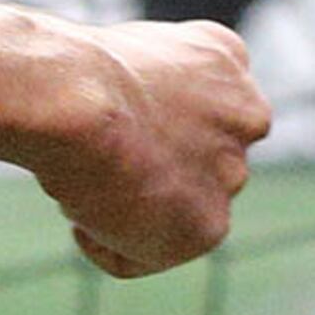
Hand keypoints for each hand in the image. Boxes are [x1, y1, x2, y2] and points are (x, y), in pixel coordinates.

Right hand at [36, 20, 269, 275]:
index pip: (195, 108)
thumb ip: (144, 92)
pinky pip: (141, 255)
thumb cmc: (68, 72)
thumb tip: (123, 134)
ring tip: (83, 179)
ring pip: (169, 210)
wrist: (74, 99)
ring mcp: (231, 174)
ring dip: (122, 206)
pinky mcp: (208, 228)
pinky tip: (81, 209)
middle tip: (91, 160)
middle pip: (191, 164)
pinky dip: (103, 244)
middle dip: (145, 169)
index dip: (141, 123)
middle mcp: (246, 116)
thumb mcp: (118, 60)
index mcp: (224, 59)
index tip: (102, 122)